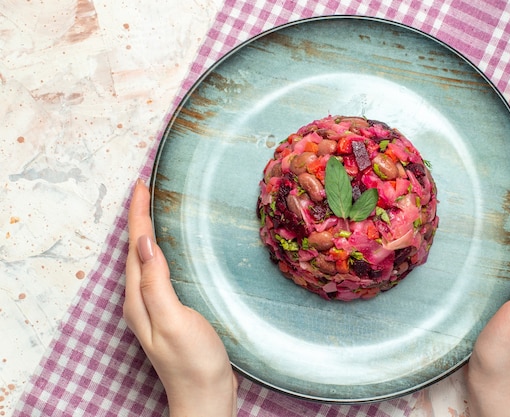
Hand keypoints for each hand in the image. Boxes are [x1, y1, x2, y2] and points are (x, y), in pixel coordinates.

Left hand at [123, 179, 236, 416]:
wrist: (205, 396)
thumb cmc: (193, 362)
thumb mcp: (174, 320)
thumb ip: (156, 283)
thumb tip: (144, 243)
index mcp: (139, 299)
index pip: (135, 247)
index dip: (138, 215)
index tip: (142, 185)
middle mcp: (141, 300)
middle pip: (135, 250)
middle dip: (138, 218)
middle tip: (145, 189)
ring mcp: (154, 307)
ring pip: (145, 260)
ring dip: (146, 232)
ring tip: (152, 210)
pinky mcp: (169, 311)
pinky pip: (158, 272)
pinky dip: (159, 252)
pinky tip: (167, 249)